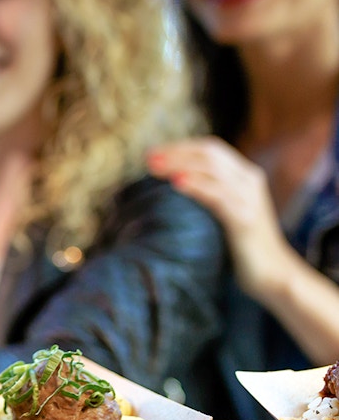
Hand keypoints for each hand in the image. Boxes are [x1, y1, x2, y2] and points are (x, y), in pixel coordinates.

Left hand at [147, 137, 297, 300]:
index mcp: (245, 175)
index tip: (152, 152)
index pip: (211, 148)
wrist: (272, 272)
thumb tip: (173, 182)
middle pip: (210, 154)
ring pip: (213, 170)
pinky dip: (197, 186)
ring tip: (155, 168)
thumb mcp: (225, 210)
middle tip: (148, 158)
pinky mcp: (245, 219)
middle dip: (176, 153)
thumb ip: (209, 192)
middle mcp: (249, 180)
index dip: (181, 147)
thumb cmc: (242, 243)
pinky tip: (176, 183)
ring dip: (180, 165)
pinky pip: (219, 196)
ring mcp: (249, 198)